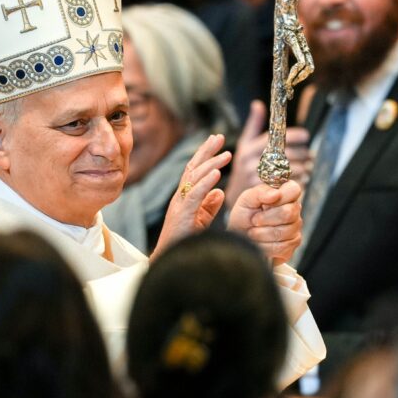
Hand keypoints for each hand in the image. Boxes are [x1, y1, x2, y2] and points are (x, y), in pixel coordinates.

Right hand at [153, 134, 230, 256]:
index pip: (195, 170)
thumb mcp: (201, 220)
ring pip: (194, 178)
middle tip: (220, 136)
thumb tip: (220, 191)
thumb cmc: (184, 242)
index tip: (218, 141)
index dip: (206, 155)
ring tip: (227, 154)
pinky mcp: (182, 214)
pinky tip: (217, 173)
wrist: (170, 261)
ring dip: (212, 164)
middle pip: (193, 168)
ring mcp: (180, 204)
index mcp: (185, 197)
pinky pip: (194, 195)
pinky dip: (206, 182)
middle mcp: (180, 197)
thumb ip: (209, 206)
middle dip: (207, 151)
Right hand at [226, 100, 311, 209]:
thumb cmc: (243, 167)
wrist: (236, 197)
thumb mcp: (244, 144)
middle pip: (287, 154)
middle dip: (303, 154)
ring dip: (305, 168)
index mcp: (249, 149)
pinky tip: (303, 178)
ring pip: (291, 170)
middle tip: (310, 154)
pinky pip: (291, 185)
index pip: (276, 137)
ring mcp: (259, 179)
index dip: (294, 136)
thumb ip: (253, 125)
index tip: (306, 136)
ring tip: (309, 166)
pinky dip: (301, 181)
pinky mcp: (267, 193)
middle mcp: (253, 163)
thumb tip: (257, 104)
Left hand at [228, 180, 302, 264]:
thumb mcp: (247, 199)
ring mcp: (294, 229)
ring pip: (283, 232)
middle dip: (265, 218)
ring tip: (254, 231)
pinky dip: (264, 246)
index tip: (264, 204)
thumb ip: (260, 192)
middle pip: (288, 213)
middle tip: (254, 220)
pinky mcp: (291, 246)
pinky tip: (260, 242)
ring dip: (262, 233)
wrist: (238, 236)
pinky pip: (281, 247)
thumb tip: (276, 194)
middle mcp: (294, 211)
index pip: (294, 190)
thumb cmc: (244, 215)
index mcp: (285, 195)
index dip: (279, 198)